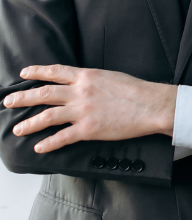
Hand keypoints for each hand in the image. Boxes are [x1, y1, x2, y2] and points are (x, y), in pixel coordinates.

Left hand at [3, 65, 176, 152]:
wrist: (150, 105)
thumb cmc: (135, 90)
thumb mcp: (110, 76)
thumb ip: (92, 80)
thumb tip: (81, 83)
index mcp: (87, 76)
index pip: (55, 72)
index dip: (37, 72)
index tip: (24, 74)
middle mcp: (80, 92)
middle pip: (44, 93)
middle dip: (23, 97)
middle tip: (8, 101)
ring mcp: (83, 111)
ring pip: (47, 116)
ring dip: (29, 123)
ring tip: (18, 128)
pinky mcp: (88, 129)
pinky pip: (62, 137)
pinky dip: (48, 143)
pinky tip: (39, 147)